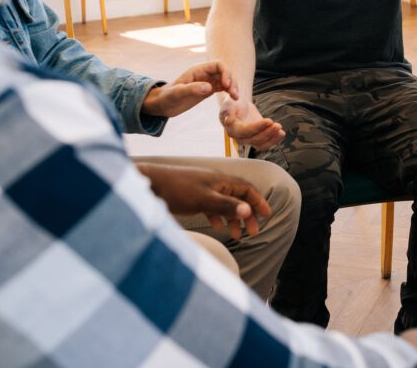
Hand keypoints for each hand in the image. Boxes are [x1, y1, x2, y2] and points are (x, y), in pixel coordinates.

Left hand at [136, 163, 271, 239]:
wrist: (150, 184)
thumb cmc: (177, 190)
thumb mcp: (204, 200)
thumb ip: (226, 206)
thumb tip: (249, 211)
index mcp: (221, 180)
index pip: (247, 189)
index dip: (258, 201)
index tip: (267, 216)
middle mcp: (215, 183)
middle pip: (238, 197)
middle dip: (247, 214)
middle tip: (254, 232)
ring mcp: (203, 190)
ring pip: (225, 204)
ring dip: (232, 218)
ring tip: (236, 235)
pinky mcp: (192, 197)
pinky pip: (211, 207)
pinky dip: (217, 217)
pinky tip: (217, 227)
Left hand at [141, 60, 238, 117]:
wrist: (162, 104)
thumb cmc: (167, 97)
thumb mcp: (177, 93)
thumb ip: (192, 89)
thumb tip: (209, 87)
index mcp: (198, 70)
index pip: (218, 65)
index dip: (226, 73)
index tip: (226, 85)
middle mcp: (204, 74)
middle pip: (225, 72)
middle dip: (232, 80)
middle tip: (234, 94)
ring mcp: (207, 82)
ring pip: (226, 80)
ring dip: (233, 86)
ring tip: (236, 97)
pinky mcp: (207, 90)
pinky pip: (222, 87)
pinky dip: (229, 91)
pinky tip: (233, 98)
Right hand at [218, 96, 284, 150]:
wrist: (239, 106)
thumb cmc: (233, 104)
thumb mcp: (229, 104)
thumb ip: (228, 112)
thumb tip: (228, 121)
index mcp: (232, 130)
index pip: (246, 131)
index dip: (258, 127)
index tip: (269, 120)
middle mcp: (240, 138)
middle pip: (255, 139)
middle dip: (267, 133)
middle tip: (278, 125)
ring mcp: (249, 140)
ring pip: (261, 144)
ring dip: (272, 138)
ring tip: (281, 130)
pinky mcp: (257, 139)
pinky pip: (266, 144)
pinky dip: (274, 140)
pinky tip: (281, 133)